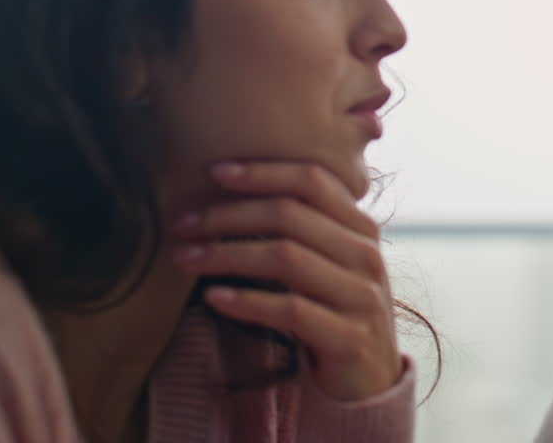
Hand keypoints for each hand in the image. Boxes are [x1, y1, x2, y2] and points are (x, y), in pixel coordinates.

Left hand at [171, 160, 401, 400]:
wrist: (370, 381)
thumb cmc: (334, 314)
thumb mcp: (329, 264)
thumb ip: (304, 230)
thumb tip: (232, 191)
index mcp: (361, 229)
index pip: (313, 181)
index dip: (263, 171)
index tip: (214, 171)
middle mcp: (366, 255)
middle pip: (291, 214)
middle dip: (229, 215)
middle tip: (182, 224)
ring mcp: (361, 296)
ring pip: (285, 258)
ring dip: (226, 255)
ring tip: (185, 258)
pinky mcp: (349, 338)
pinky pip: (290, 309)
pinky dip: (247, 301)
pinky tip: (214, 298)